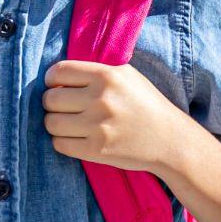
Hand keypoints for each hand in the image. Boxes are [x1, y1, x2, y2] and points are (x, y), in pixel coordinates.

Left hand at [42, 60, 187, 173]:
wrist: (170, 139)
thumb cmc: (145, 105)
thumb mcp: (127, 76)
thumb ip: (95, 71)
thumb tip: (55, 76)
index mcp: (108, 75)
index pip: (58, 72)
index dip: (52, 80)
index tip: (58, 86)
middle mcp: (101, 99)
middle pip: (50, 99)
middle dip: (53, 104)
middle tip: (65, 108)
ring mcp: (98, 126)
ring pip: (51, 123)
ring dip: (56, 124)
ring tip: (70, 124)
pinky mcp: (96, 150)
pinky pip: (59, 144)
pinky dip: (63, 142)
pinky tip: (76, 138)